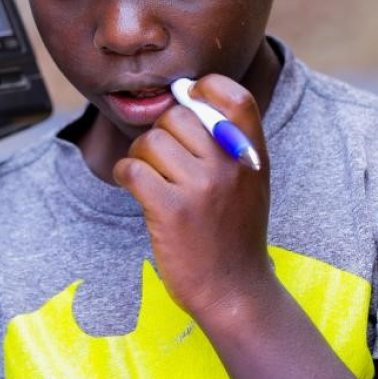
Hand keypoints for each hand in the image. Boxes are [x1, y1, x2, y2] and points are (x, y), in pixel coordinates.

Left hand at [113, 75, 274, 317]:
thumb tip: (185, 95)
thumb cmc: (234, 233)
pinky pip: (132, 169)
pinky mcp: (171, 210)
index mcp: (251, 154)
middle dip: (160, 134)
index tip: (188, 97)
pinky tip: (134, 188)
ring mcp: (201, 187)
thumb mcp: (250, 182)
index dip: (205, 87)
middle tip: (161, 160)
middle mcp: (229, 165)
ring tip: (149, 179)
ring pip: (150, 142)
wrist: (235, 292)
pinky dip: (125, 175)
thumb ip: (228, 142)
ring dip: (140, 157)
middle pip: (176, 117)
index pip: (233, 96)